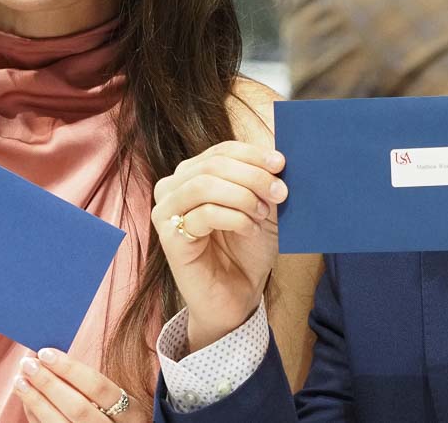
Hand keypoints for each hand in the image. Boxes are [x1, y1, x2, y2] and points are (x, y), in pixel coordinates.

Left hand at [14, 348, 146, 421]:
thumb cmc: (115, 415)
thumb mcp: (118, 401)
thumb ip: (91, 383)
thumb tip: (50, 357)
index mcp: (132, 413)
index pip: (99, 387)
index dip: (71, 369)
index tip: (46, 352)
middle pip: (77, 407)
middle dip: (49, 383)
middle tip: (28, 364)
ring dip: (35, 400)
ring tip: (20, 379)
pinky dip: (35, 415)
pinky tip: (27, 398)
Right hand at [151, 141, 286, 352]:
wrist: (237, 296)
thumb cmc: (247, 250)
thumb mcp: (263, 208)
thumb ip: (264, 181)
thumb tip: (277, 155)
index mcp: (193, 174)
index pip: (222, 151)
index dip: (253, 154)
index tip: (281, 164)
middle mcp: (173, 188)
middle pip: (214, 165)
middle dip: (253, 175)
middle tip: (280, 192)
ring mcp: (166, 212)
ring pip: (204, 185)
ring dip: (243, 196)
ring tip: (263, 213)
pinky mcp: (168, 237)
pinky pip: (204, 214)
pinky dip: (235, 218)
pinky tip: (250, 229)